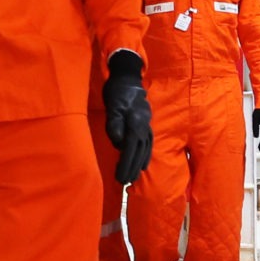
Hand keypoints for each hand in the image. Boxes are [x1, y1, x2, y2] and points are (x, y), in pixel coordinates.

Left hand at [102, 50, 152, 184]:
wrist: (128, 77)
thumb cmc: (117, 91)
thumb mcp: (111, 106)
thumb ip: (114, 124)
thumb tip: (119, 142)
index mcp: (136, 122)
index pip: (130, 148)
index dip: (126, 164)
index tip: (120, 177)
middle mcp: (144, 125)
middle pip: (139, 152)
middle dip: (132, 168)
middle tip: (125, 183)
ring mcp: (147, 124)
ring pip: (145, 149)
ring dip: (139, 165)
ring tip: (133, 178)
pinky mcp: (146, 123)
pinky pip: (148, 144)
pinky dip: (146, 155)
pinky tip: (143, 164)